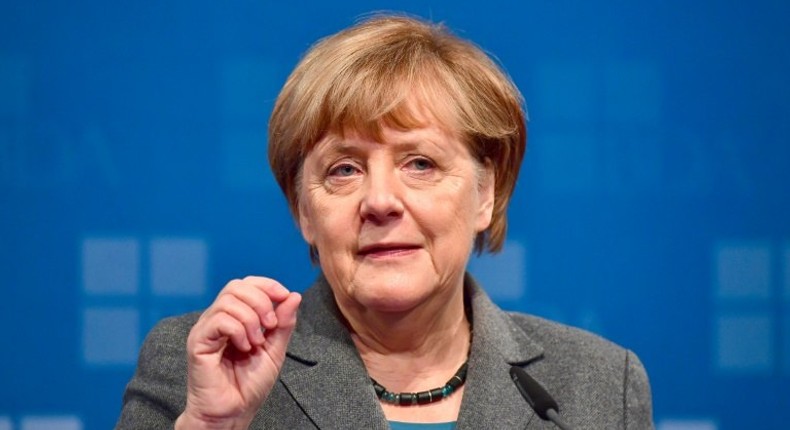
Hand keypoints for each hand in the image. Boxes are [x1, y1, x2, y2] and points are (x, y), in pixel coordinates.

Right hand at [175, 276, 301, 428]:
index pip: (246, 284)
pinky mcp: (198, 342)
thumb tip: (293, 295)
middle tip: (270, 326)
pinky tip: (244, 347)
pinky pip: (219, 320)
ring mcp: (206, 329)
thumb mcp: (275, 349)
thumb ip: (283, 323)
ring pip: (228, 301)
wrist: (234, 412)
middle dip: (261, 301)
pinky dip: (238, 330)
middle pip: (236, 286)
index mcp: (234, 317)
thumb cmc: (249, 385)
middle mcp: (217, 319)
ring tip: (256, 343)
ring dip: (251, 319)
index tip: (284, 297)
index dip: (267, 285)